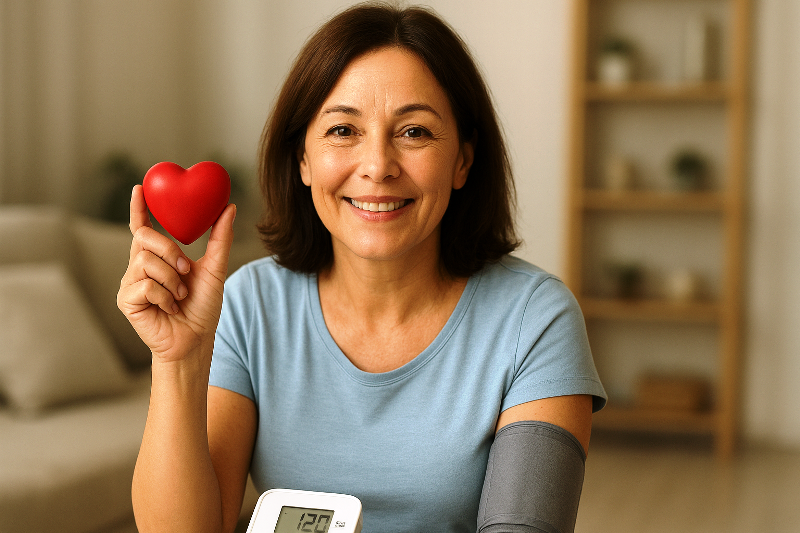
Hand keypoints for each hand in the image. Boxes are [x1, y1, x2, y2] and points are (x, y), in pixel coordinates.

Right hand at [117, 185, 235, 362]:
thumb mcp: (215, 269)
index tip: (140, 188)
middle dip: (169, 250)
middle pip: (144, 237)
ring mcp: (131, 283)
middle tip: (186, 269)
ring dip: (172, 279)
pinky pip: (145, 285)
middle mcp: (140, 267)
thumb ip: (220, 238)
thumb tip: (229, 207)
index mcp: (157, 257)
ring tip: (180, 296)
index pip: (143, 227)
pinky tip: (170, 308)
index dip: (139, 208)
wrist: (196, 340)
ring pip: (146, 262)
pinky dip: (165, 296)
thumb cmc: (202, 308)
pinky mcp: (126, 300)